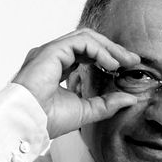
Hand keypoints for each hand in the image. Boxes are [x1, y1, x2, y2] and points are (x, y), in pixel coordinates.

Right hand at [12, 28, 139, 138]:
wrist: (28, 124)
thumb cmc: (47, 120)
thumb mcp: (86, 111)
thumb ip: (107, 104)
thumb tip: (130, 99)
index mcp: (57, 68)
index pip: (86, 54)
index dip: (108, 57)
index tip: (127, 66)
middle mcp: (52, 57)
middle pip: (88, 42)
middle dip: (113, 49)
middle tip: (133, 60)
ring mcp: (50, 52)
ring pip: (86, 37)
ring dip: (108, 47)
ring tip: (125, 61)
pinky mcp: (51, 51)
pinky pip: (81, 42)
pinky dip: (99, 50)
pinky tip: (111, 63)